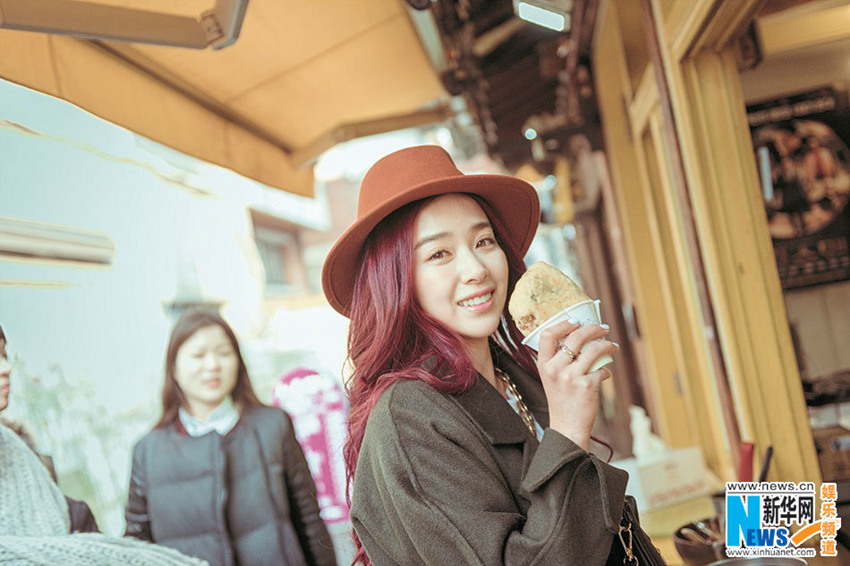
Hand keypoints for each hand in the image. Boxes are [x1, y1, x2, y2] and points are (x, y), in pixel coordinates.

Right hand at [536, 319, 619, 450]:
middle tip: (603, 328)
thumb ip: (559, 360)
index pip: (547, 335)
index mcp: (543, 365)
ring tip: (613, 346)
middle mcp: (555, 369)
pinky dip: (606, 370)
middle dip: (593, 328)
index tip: (576, 321)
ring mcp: (570, 377)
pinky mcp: (586, 386)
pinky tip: (605, 374)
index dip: (563, 324)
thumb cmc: (562, 402)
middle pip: (575, 337)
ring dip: (607, 345)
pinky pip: (602, 369)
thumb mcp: (552, 379)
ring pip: (593, 350)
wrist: (567, 428)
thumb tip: (581, 338)